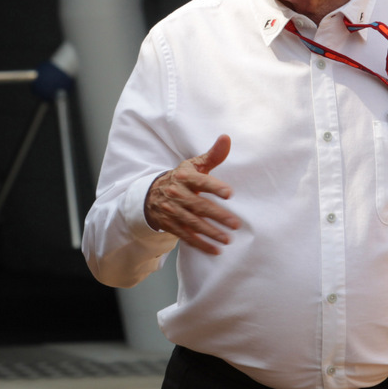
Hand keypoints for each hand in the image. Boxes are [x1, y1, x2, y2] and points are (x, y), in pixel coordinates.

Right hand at [144, 134, 240, 254]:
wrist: (152, 194)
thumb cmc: (181, 178)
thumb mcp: (193, 165)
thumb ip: (212, 155)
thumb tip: (227, 138)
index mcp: (184, 177)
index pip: (200, 182)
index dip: (214, 187)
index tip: (229, 194)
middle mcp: (177, 194)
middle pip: (199, 206)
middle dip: (218, 216)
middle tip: (236, 224)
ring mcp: (172, 211)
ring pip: (193, 223)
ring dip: (211, 232)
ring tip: (228, 238)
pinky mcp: (171, 225)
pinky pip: (186, 236)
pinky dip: (201, 244)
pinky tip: (215, 250)